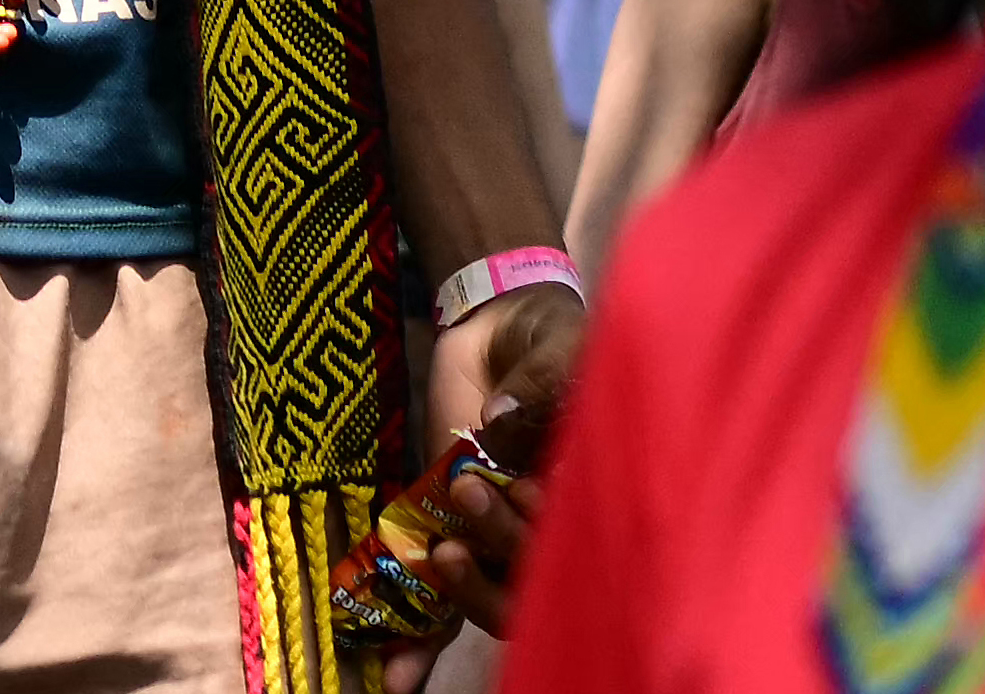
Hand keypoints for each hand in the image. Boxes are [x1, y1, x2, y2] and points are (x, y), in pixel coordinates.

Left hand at [405, 278, 577, 612]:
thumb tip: (500, 421)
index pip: (589, 545)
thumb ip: (543, 380)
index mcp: (589, 492)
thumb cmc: (544, 338)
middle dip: (507, 550)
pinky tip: (395, 676)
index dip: (558, 536)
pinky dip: (418, 640)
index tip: (532, 490)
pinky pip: (440, 599)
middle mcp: (548, 527)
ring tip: (445, 552)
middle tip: (474, 491)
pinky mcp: (452, 535)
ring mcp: (498, 537)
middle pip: (536, 578)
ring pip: (493, 600)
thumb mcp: (556, 344)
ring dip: (468, 591)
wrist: (495, 326)